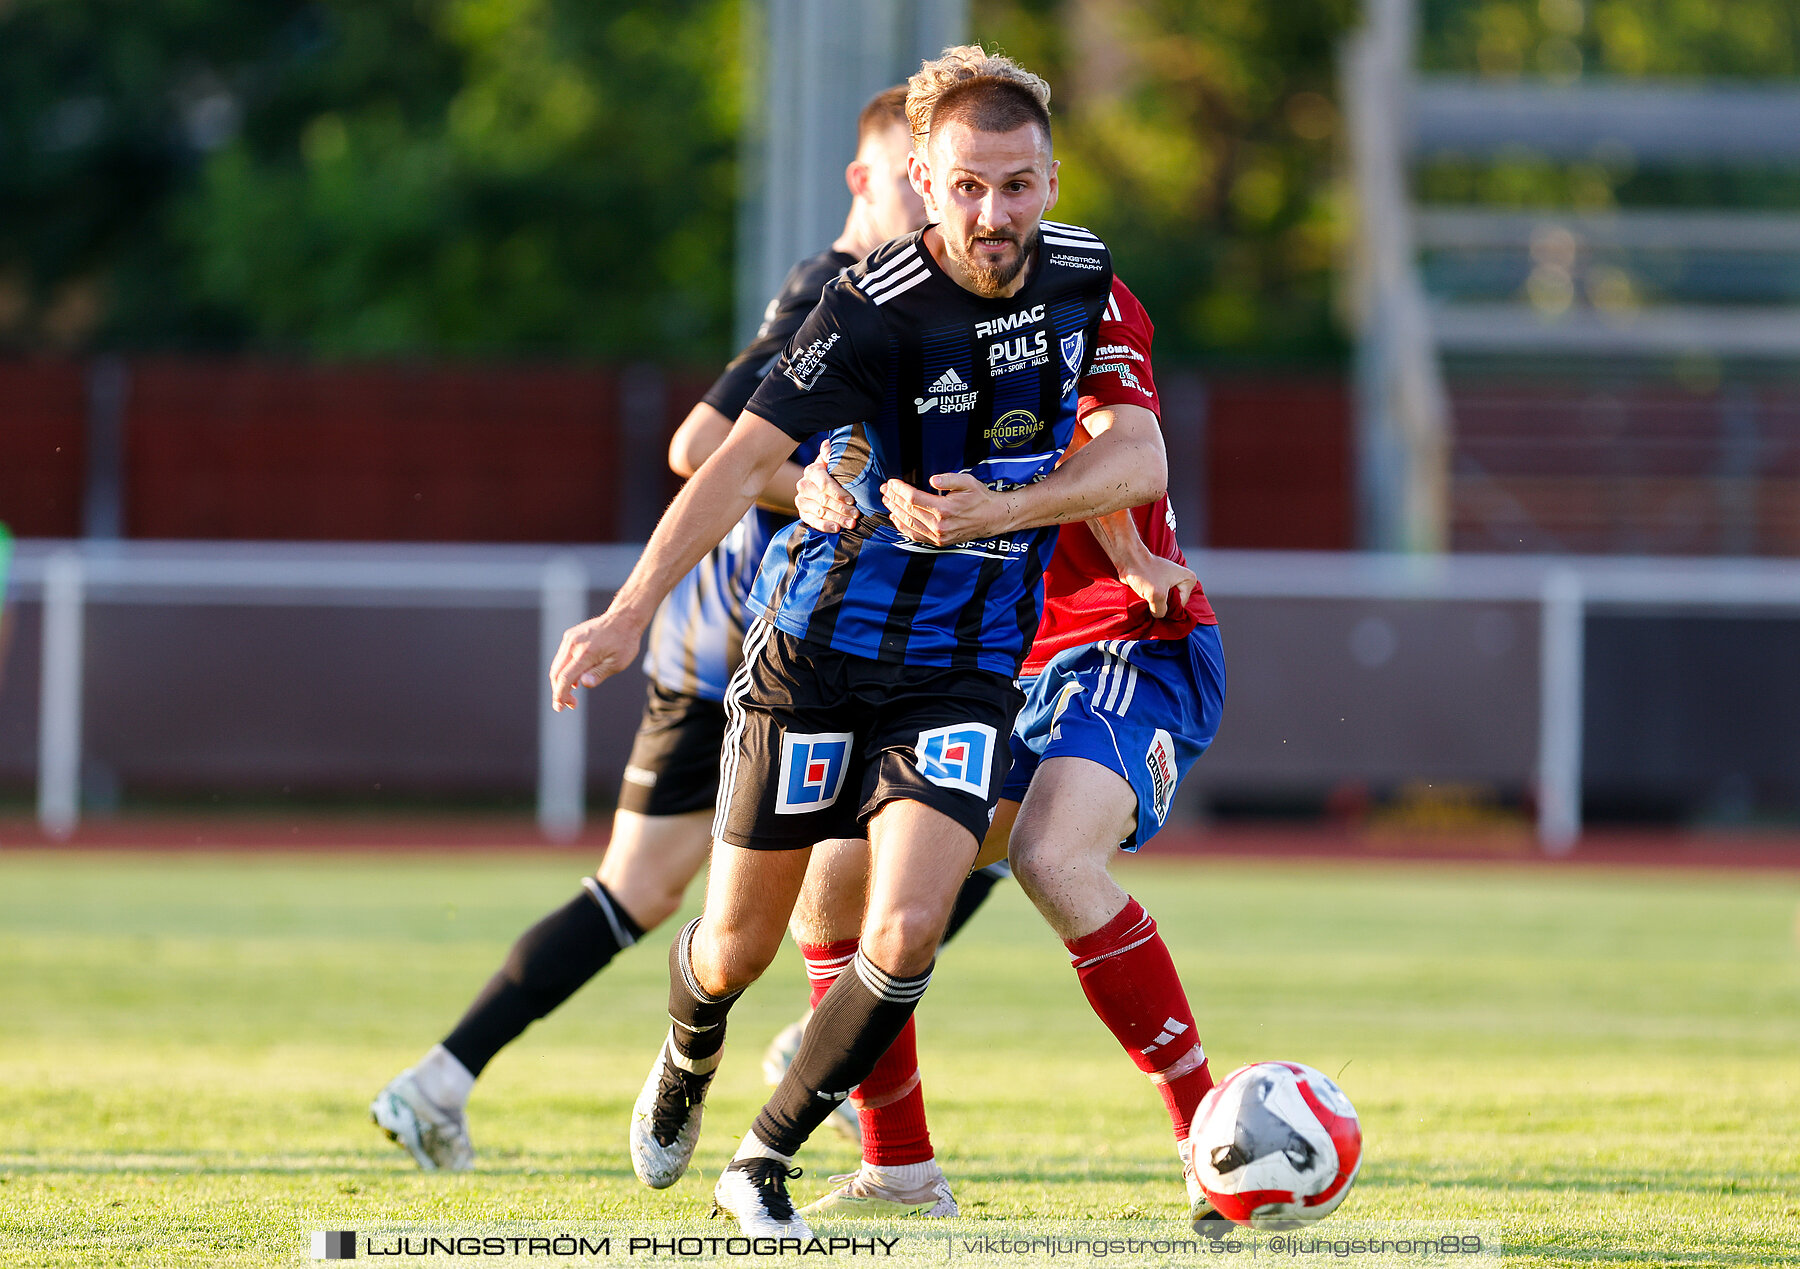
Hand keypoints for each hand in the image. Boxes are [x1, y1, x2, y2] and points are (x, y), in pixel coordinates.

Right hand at [549, 611, 644, 710]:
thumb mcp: (617, 663)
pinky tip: (576, 677)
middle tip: (571, 704)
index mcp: (585, 653)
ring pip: (557, 664)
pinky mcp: (570, 636)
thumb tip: (583, 684)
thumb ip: (599, 674)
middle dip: (559, 691)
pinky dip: (565, 669)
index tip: (559, 707)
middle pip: (556, 673)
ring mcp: (570, 638)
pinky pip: (562, 656)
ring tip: (574, 692)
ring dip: (561, 681)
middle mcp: (573, 644)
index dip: (560, 695)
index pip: (565, 678)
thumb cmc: (624, 642)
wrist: (624, 618)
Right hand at [795, 454, 857, 531]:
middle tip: (856, 514)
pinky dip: (825, 526)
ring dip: (837, 518)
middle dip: (841, 508)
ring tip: (851, 523)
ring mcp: (801, 500)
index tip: (852, 500)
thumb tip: (828, 451)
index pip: (824, 484)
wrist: (822, 482)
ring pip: (820, 512)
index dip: (838, 493)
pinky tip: (837, 529)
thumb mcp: (832, 459)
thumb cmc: (833, 469)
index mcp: (811, 471)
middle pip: (823, 500)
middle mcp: (803, 485)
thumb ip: (830, 451)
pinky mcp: (803, 513)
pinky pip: (812, 522)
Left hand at [880, 472, 1012, 546]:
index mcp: (945, 509)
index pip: (913, 498)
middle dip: (893, 498)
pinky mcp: (938, 542)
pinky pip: (915, 535)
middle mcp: (939, 525)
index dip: (899, 489)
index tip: (892, 482)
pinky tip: (895, 517)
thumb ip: (949, 479)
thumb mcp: (967, 482)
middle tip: (884, 489)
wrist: (992, 518)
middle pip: (908, 510)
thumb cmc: (979, 498)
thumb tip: (933, 480)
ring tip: (887, 500)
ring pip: (909, 523)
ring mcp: (938, 536)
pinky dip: (902, 527)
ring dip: (895, 511)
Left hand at [1118, 555, 1196, 617]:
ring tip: (1146, 597)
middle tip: (1150, 600)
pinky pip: (1158, 597)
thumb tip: (1158, 615)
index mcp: (1189, 580)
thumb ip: (1161, 611)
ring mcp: (1171, 581)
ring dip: (1155, 603)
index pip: (1180, 605)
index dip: (1167, 607)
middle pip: (1174, 604)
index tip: (1155, 599)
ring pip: (1164, 601)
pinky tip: (1144, 596)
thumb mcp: (1157, 596)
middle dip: (1161, 605)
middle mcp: (1183, 580)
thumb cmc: (1144, 573)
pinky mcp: (1160, 582)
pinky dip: (1151, 599)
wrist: (1129, 560)